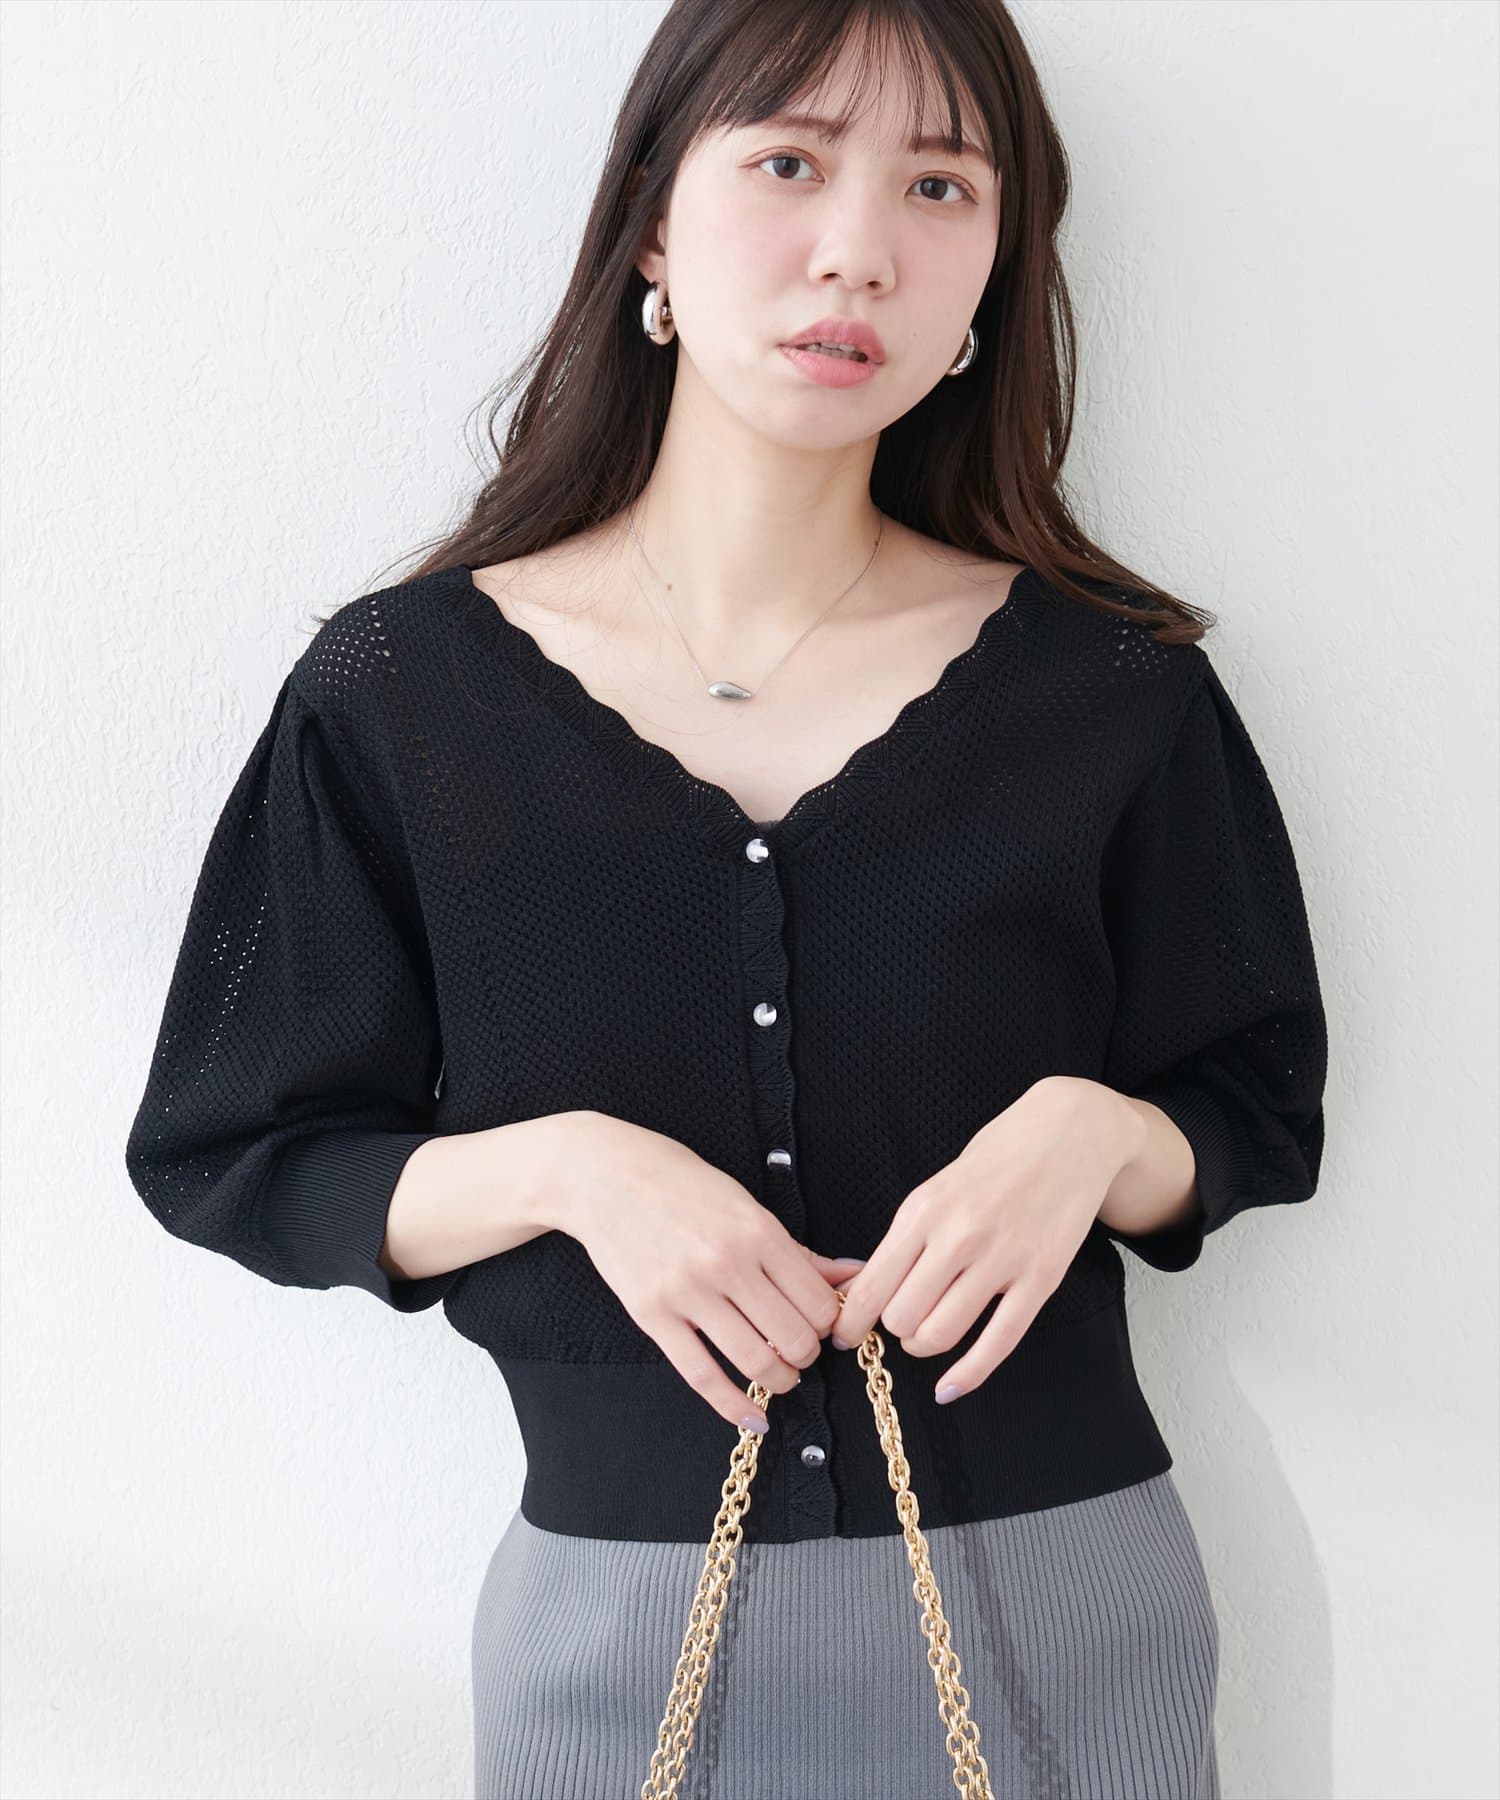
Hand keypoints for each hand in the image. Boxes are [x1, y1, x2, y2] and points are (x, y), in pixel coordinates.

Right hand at [558, 1112, 866, 1433]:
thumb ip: (797, 1250)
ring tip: (781, 1375)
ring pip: (756, 1361)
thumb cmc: (678, 1182)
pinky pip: (702, 1375)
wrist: (603, 1176)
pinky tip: (752, 1417)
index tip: (820, 1322)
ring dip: (780, 1379)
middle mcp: (727, 1264)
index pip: (817, 1302)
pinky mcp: (653, 1316)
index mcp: (757, 1231)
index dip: (829, 1321)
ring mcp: (687, 1293)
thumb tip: (851, 1275)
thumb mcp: (744, 1203)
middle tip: (800, 1348)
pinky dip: (733, 1405)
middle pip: (794, 1337)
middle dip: (807, 1353)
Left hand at [829, 1078, 1142, 1403]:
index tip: (844, 1334)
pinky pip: (997, 1343)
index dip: (851, 1321)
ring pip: (940, 1334)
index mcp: (923, 1210)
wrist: (1069, 1133)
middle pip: (901, 1316)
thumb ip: (907, 1237)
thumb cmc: (998, 1157)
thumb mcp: (937, 1187)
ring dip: (924, 1345)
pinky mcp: (1040, 1279)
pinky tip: (950, 1387)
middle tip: (900, 1321)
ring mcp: (1002, 1259)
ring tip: (927, 1335)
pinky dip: (968, 1376)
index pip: (871, 1285)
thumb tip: (866, 1288)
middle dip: (893, 1329)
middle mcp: (957, 1236)